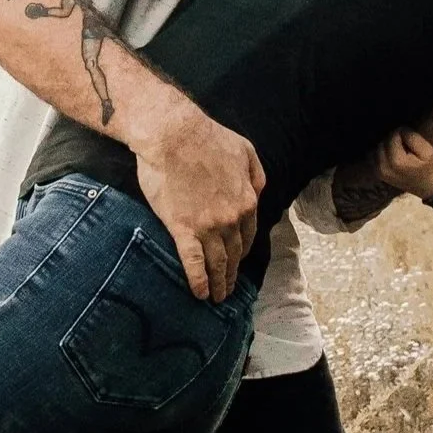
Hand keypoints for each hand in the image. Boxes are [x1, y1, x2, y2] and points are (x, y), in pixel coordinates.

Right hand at [134, 99, 264, 300]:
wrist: (173, 134)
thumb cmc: (207, 137)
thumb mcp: (246, 151)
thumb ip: (257, 176)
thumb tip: (259, 195)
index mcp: (247, 201)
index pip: (249, 235)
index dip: (243, 252)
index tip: (238, 262)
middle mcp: (232, 219)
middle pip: (235, 253)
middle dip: (233, 273)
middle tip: (229, 288)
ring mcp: (208, 226)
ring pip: (218, 262)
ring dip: (219, 283)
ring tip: (217, 298)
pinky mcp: (183, 229)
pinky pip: (193, 262)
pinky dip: (199, 280)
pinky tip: (200, 294)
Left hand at [372, 127, 432, 201]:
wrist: (425, 186)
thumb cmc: (428, 168)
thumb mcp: (427, 151)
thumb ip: (412, 137)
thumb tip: (400, 130)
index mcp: (396, 161)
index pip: (394, 135)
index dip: (404, 134)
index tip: (412, 143)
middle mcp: (383, 166)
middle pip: (384, 140)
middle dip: (395, 139)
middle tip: (407, 147)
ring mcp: (378, 171)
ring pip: (379, 146)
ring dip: (389, 145)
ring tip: (401, 152)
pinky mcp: (377, 172)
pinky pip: (375, 154)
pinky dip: (383, 152)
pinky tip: (393, 156)